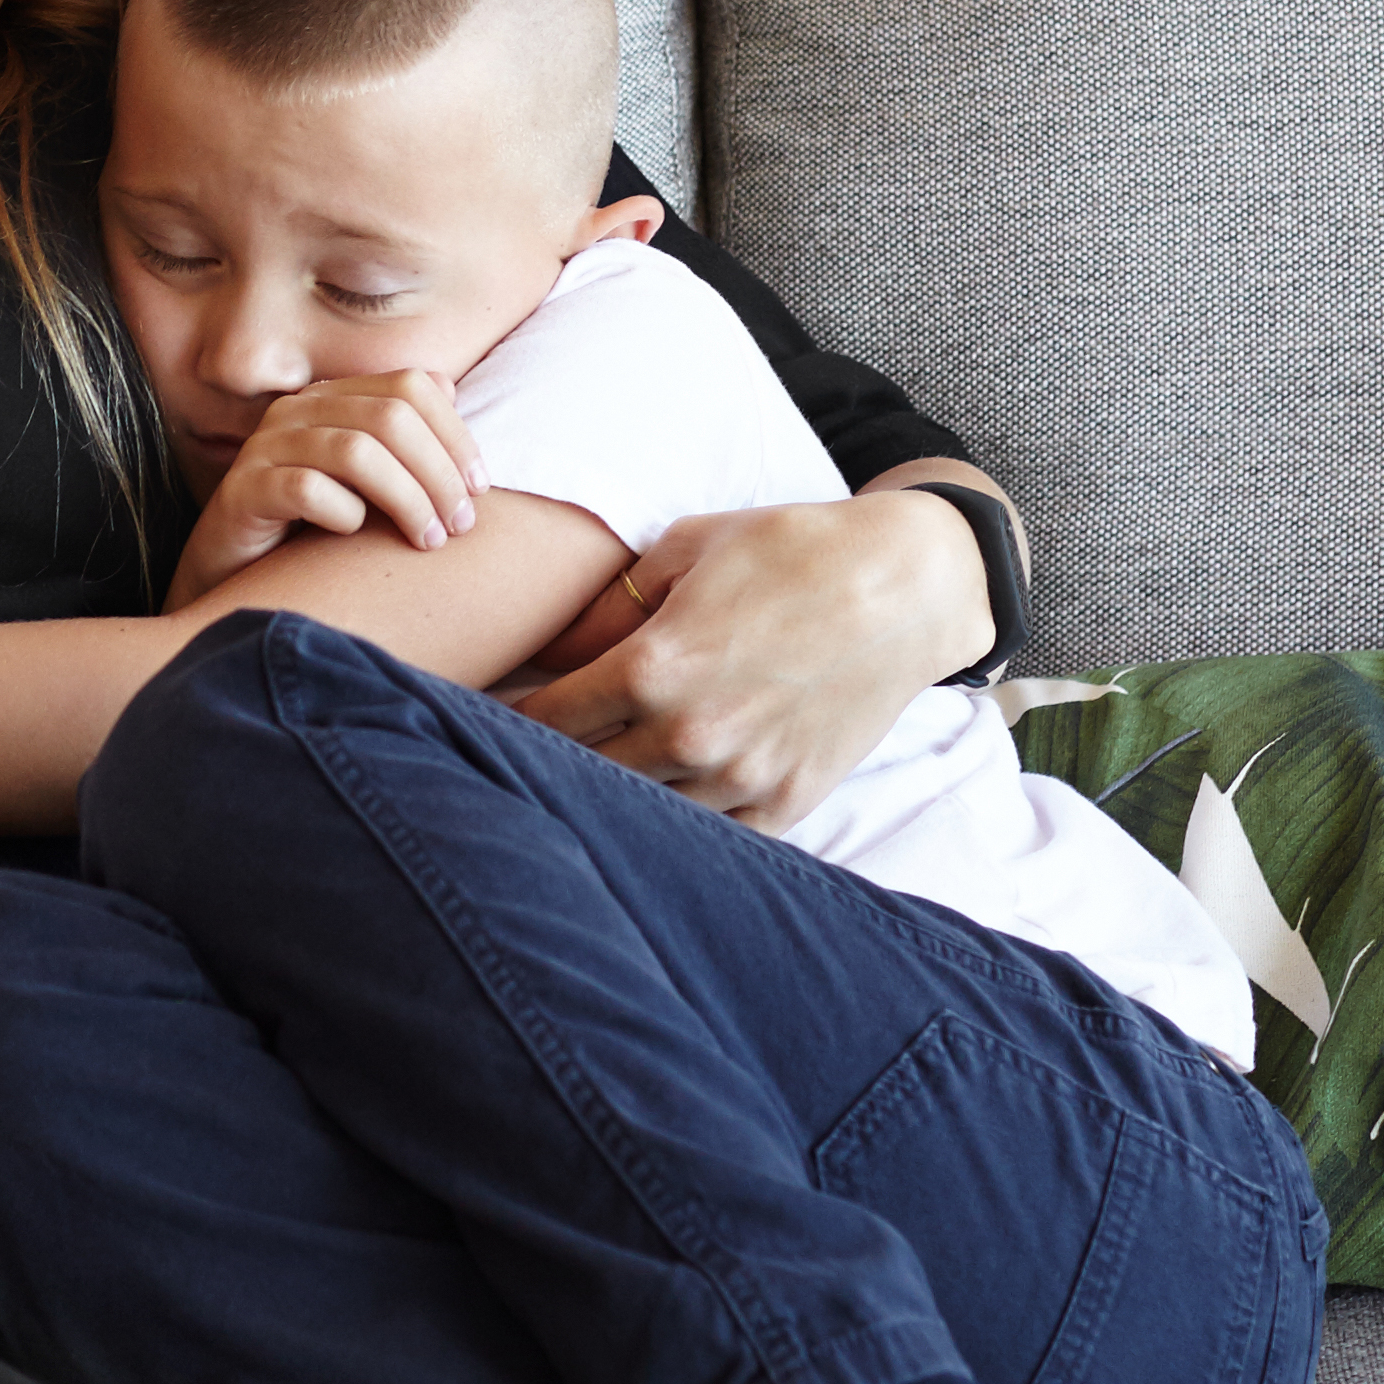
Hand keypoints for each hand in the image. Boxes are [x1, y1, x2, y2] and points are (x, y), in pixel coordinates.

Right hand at [168, 372, 487, 606]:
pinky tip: (354, 535)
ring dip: (406, 499)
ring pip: (355, 452)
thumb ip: (403, 437)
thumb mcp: (366, 481)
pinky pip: (307, 490)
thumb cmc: (311, 529)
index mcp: (332, 397)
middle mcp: (297, 411)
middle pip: (390, 417)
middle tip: (460, 525)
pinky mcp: (242, 491)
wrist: (233, 576)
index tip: (480, 488)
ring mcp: (265, 447)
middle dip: (438, 473)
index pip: (411, 385)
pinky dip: (344, 514)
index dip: (456, 433)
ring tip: (428, 540)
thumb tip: (449, 389)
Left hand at [504, 482, 995, 829]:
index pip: (543, 720)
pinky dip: (672, 821)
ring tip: (569, 784)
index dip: (501, 720)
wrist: (908, 586)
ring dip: (603, 797)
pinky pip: (706, 835)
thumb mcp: (686, 549)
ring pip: (638, 812)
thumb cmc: (791, 551)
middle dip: (540, 765)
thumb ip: (608, 605)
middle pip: (579, 776)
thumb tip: (547, 644)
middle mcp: (692, 736)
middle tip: (506, 757)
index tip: (475, 720)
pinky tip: (649, 801)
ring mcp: (742, 777)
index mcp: (655, 668)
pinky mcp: (786, 803)